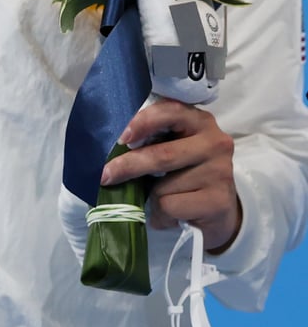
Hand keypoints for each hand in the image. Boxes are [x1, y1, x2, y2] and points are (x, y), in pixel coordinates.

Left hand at [100, 97, 241, 252]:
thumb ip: (153, 140)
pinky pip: (172, 207)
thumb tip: (112, 150)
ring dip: (151, 197)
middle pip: (163, 154)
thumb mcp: (174, 146)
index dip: (143, 122)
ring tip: (160, 199)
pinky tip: (172, 214)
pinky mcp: (218, 201)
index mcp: (200, 120)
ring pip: (164, 187)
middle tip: (106, 175)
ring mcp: (220, 172)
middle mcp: (215, 142)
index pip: (170, 112)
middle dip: (129, 166)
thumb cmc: (187, 171)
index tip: (121, 137)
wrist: (220, 209)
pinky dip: (161, 214)